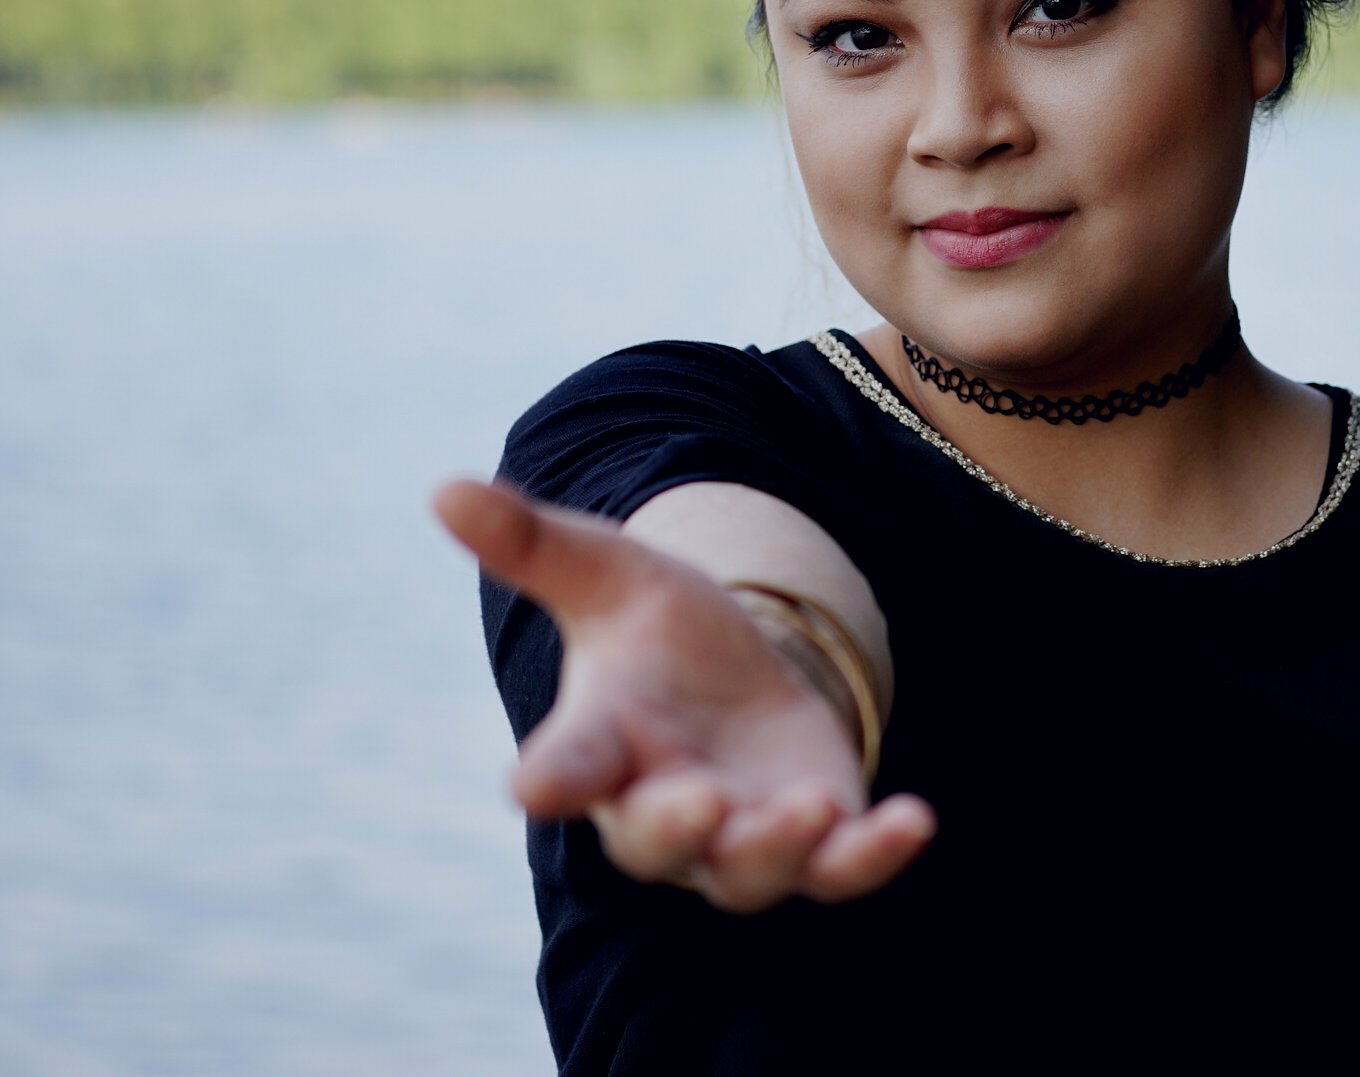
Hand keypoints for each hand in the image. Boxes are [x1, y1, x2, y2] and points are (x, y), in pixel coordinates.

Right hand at [434, 479, 935, 911]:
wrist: (741, 673)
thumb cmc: (657, 631)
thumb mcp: (607, 571)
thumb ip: (533, 542)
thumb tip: (443, 486)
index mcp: (602, 742)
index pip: (565, 768)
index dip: (551, 778)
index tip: (531, 786)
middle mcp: (662, 804)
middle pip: (658, 842)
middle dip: (678, 826)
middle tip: (701, 801)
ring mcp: (739, 834)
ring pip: (748, 872)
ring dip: (779, 848)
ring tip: (814, 810)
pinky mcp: (815, 839)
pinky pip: (842, 869)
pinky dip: (874, 855)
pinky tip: (915, 821)